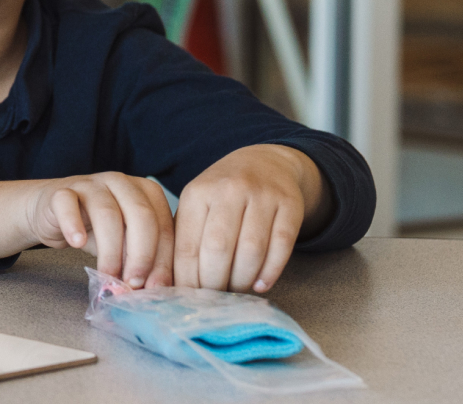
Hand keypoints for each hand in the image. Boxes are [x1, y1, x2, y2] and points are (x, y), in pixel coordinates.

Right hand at [0, 174, 173, 284]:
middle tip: (133, 283)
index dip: (163, 258)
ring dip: (111, 250)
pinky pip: (68, 205)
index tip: (155, 287)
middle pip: (140, 215)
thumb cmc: (96, 229)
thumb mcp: (126, 243)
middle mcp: (121, 182)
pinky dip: (73, 224)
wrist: (53, 213)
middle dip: (141, 254)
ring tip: (108, 275)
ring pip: (107, 213)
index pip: (163, 224)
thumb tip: (157, 289)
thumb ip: (142, 258)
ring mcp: (90, 184)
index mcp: (146, 191)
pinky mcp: (61, 192)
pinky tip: (77, 244)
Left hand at [173, 143, 327, 293]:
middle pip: (219, 250)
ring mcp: (263, 195)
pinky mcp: (290, 204)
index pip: (187, 246)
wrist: (266, 163)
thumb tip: (172, 286)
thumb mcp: (197, 205)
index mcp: (197, 193)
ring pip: (251, 251)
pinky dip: (270, 272)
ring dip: (242, 280)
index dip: (187, 280)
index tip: (188, 299)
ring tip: (236, 291)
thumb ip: (185, 239)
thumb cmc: (223, 195)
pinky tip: (260, 284)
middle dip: (214, 283)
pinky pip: (282, 246)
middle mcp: (230, 189)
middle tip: (214, 298)